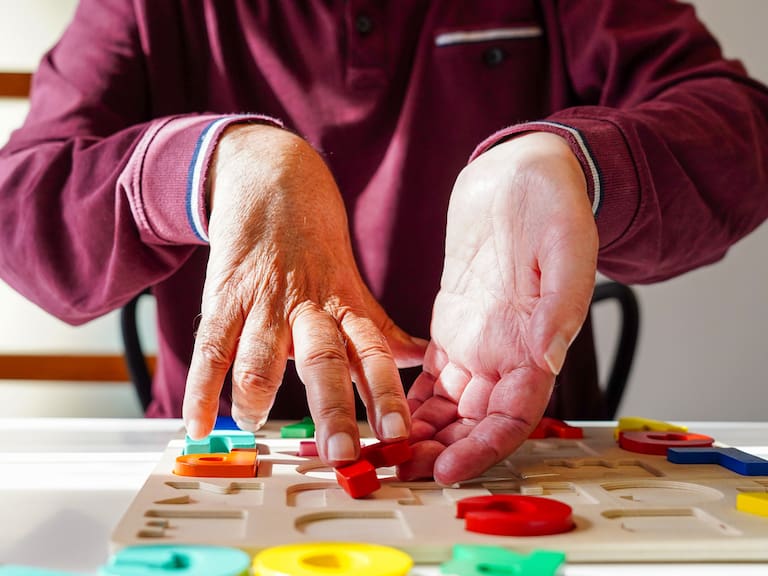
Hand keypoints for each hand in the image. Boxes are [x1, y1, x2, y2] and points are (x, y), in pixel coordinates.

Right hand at [181, 124, 425, 463]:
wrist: (271, 177)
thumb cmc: (317, 243)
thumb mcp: (352, 284)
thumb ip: (380, 328)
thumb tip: (422, 359)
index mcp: (344, 307)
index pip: (374, 355)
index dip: (387, 395)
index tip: (400, 436)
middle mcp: (308, 307)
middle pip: (323, 360)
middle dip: (332, 409)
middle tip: (340, 453)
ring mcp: (263, 301)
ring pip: (260, 353)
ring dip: (256, 394)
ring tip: (255, 424)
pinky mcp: (224, 296)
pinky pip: (210, 347)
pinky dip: (200, 387)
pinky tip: (196, 423)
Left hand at [400, 132, 597, 483]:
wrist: (519, 175)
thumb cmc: (550, 204)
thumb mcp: (566, 245)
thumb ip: (562, 304)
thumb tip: (550, 357)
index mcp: (536, 344)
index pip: (514, 417)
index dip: (483, 448)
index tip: (448, 468)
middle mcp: (505, 354)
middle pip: (473, 424)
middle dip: (438, 451)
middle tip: (396, 470)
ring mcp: (476, 344)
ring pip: (448, 409)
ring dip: (418, 435)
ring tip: (381, 452)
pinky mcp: (451, 327)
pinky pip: (428, 378)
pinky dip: (407, 401)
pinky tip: (380, 412)